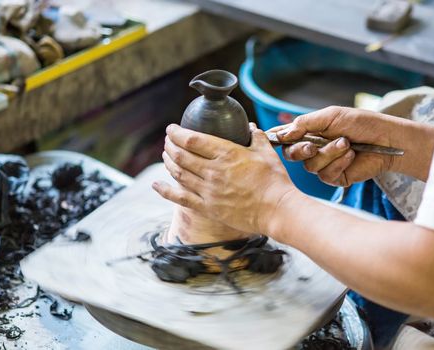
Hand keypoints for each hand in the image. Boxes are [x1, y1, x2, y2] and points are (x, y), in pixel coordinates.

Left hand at [152, 123, 297, 234]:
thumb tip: (251, 127)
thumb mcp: (267, 153)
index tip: (171, 129)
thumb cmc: (275, 181)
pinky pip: (181, 198)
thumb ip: (256, 138)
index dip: (177, 133)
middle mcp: (213, 171)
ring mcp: (208, 191)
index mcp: (226, 154)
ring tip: (165, 156)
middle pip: (181, 155)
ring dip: (168, 162)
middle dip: (170, 145)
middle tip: (167, 141)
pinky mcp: (208, 208)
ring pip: (178, 174)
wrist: (277, 210)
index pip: (192, 140)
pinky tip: (156, 185)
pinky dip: (165, 190)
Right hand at [270, 106, 405, 185]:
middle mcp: (314, 149)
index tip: (270, 139)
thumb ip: (306, 123)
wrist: (387, 139)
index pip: (287, 137)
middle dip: (301, 150)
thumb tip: (284, 132)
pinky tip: (351, 156)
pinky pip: (325, 175)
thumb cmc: (362, 123)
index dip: (277, 139)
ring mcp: (324, 164)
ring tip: (346, 144)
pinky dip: (338, 163)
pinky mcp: (335, 177)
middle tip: (312, 145)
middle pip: (292, 155)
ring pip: (310, 166)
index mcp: (310, 132)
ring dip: (328, 153)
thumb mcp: (332, 116)